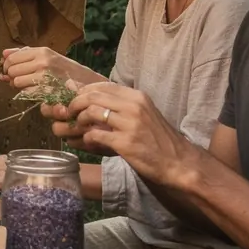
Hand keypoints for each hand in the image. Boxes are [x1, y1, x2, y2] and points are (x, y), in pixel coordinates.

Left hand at [1, 47, 95, 90]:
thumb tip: (3, 54)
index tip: (10, 71)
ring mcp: (45, 76)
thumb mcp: (47, 56)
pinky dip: (28, 94)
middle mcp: (43, 62)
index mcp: (41, 51)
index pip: (11, 58)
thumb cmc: (64, 69)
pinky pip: (26, 93)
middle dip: (12, 77)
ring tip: (29, 85)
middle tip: (20, 80)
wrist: (87, 83)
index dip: (7, 67)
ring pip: (17, 82)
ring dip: (19, 86)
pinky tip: (36, 91)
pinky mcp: (48, 90)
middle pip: (12, 71)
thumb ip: (24, 54)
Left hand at [61, 82, 195, 185]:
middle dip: (75, 103)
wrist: (179, 163)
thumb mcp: (144, 114)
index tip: (75, 99)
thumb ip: (122, 105)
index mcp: (137, 97)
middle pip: (93, 96)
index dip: (84, 91)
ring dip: (79, 119)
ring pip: (92, 112)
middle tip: (69, 113)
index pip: (103, 85)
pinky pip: (95, 135)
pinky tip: (88, 141)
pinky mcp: (125, 142)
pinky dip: (87, 137)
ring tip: (77, 127)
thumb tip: (94, 98)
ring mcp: (130, 124)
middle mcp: (133, 106)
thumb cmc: (159, 140)